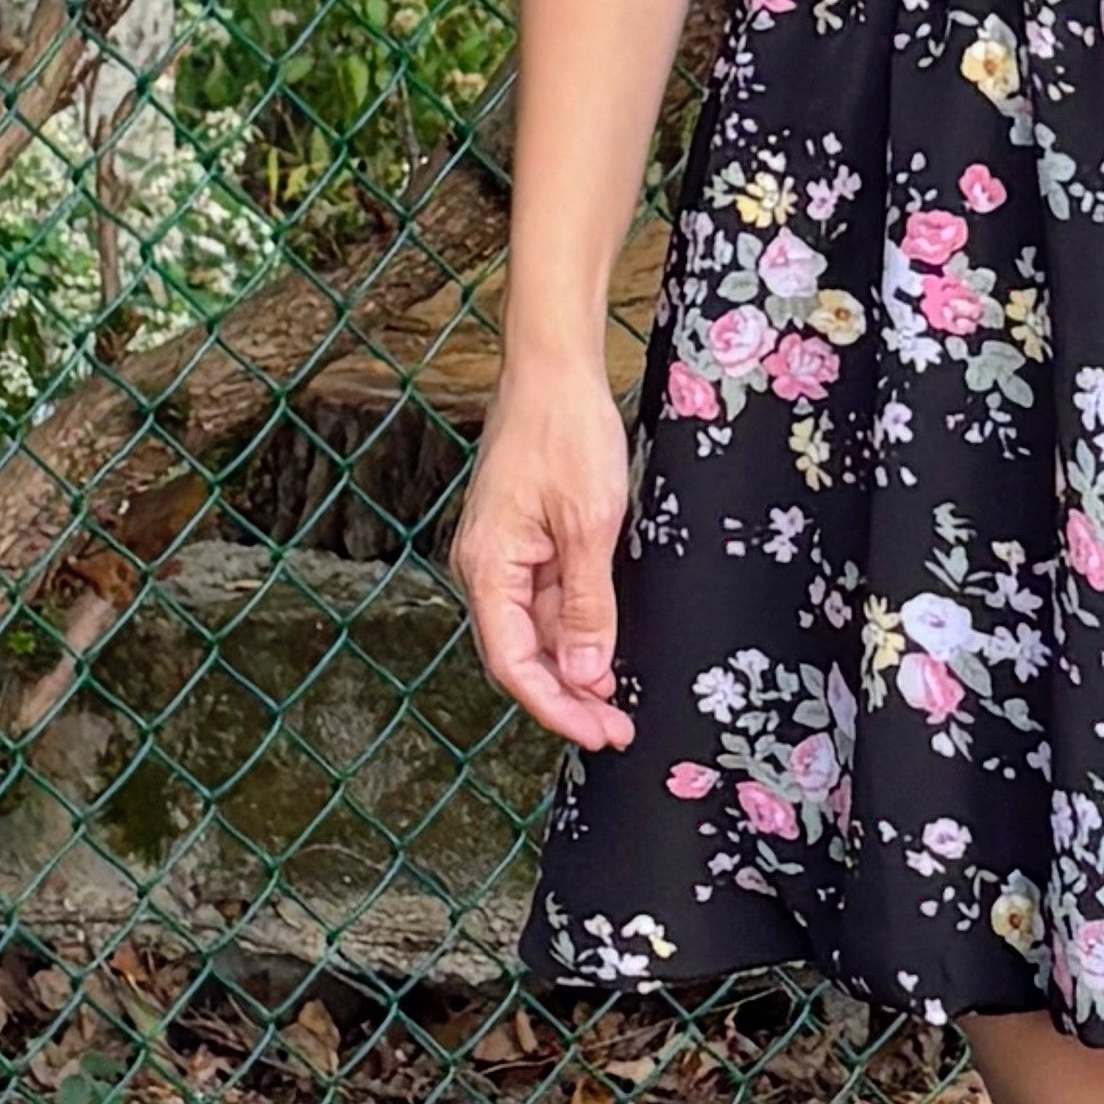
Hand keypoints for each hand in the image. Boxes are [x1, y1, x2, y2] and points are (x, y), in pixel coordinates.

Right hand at [451, 360, 637, 751]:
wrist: (553, 370)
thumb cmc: (565, 432)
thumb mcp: (590, 523)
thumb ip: (586, 603)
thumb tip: (584, 672)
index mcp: (488, 568)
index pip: (513, 663)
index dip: (555, 707)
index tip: (598, 733)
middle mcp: (485, 569)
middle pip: (520, 656)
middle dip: (568, 699)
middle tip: (617, 730)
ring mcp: (504, 556)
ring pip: (533, 633)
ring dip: (573, 669)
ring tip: (618, 701)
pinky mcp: (524, 541)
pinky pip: (544, 601)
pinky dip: (573, 630)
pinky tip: (604, 649)